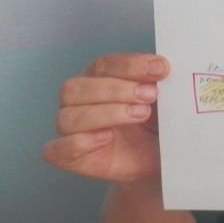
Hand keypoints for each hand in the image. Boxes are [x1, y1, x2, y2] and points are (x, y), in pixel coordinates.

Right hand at [42, 53, 168, 182]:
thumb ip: (160, 83)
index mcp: (98, 78)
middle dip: (116, 89)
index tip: (160, 68)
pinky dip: (81, 142)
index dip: (131, 65)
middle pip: (76, 88)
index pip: (104, 65)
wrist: (157, 158)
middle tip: (150, 95)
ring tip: (140, 114)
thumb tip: (165, 66)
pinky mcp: (69, 157)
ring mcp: (70, 129)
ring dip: (107, 113)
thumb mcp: (163, 100)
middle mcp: (77, 100)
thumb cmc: (156, 123)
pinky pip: (58, 149)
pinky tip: (107, 137)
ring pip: (69, 116)